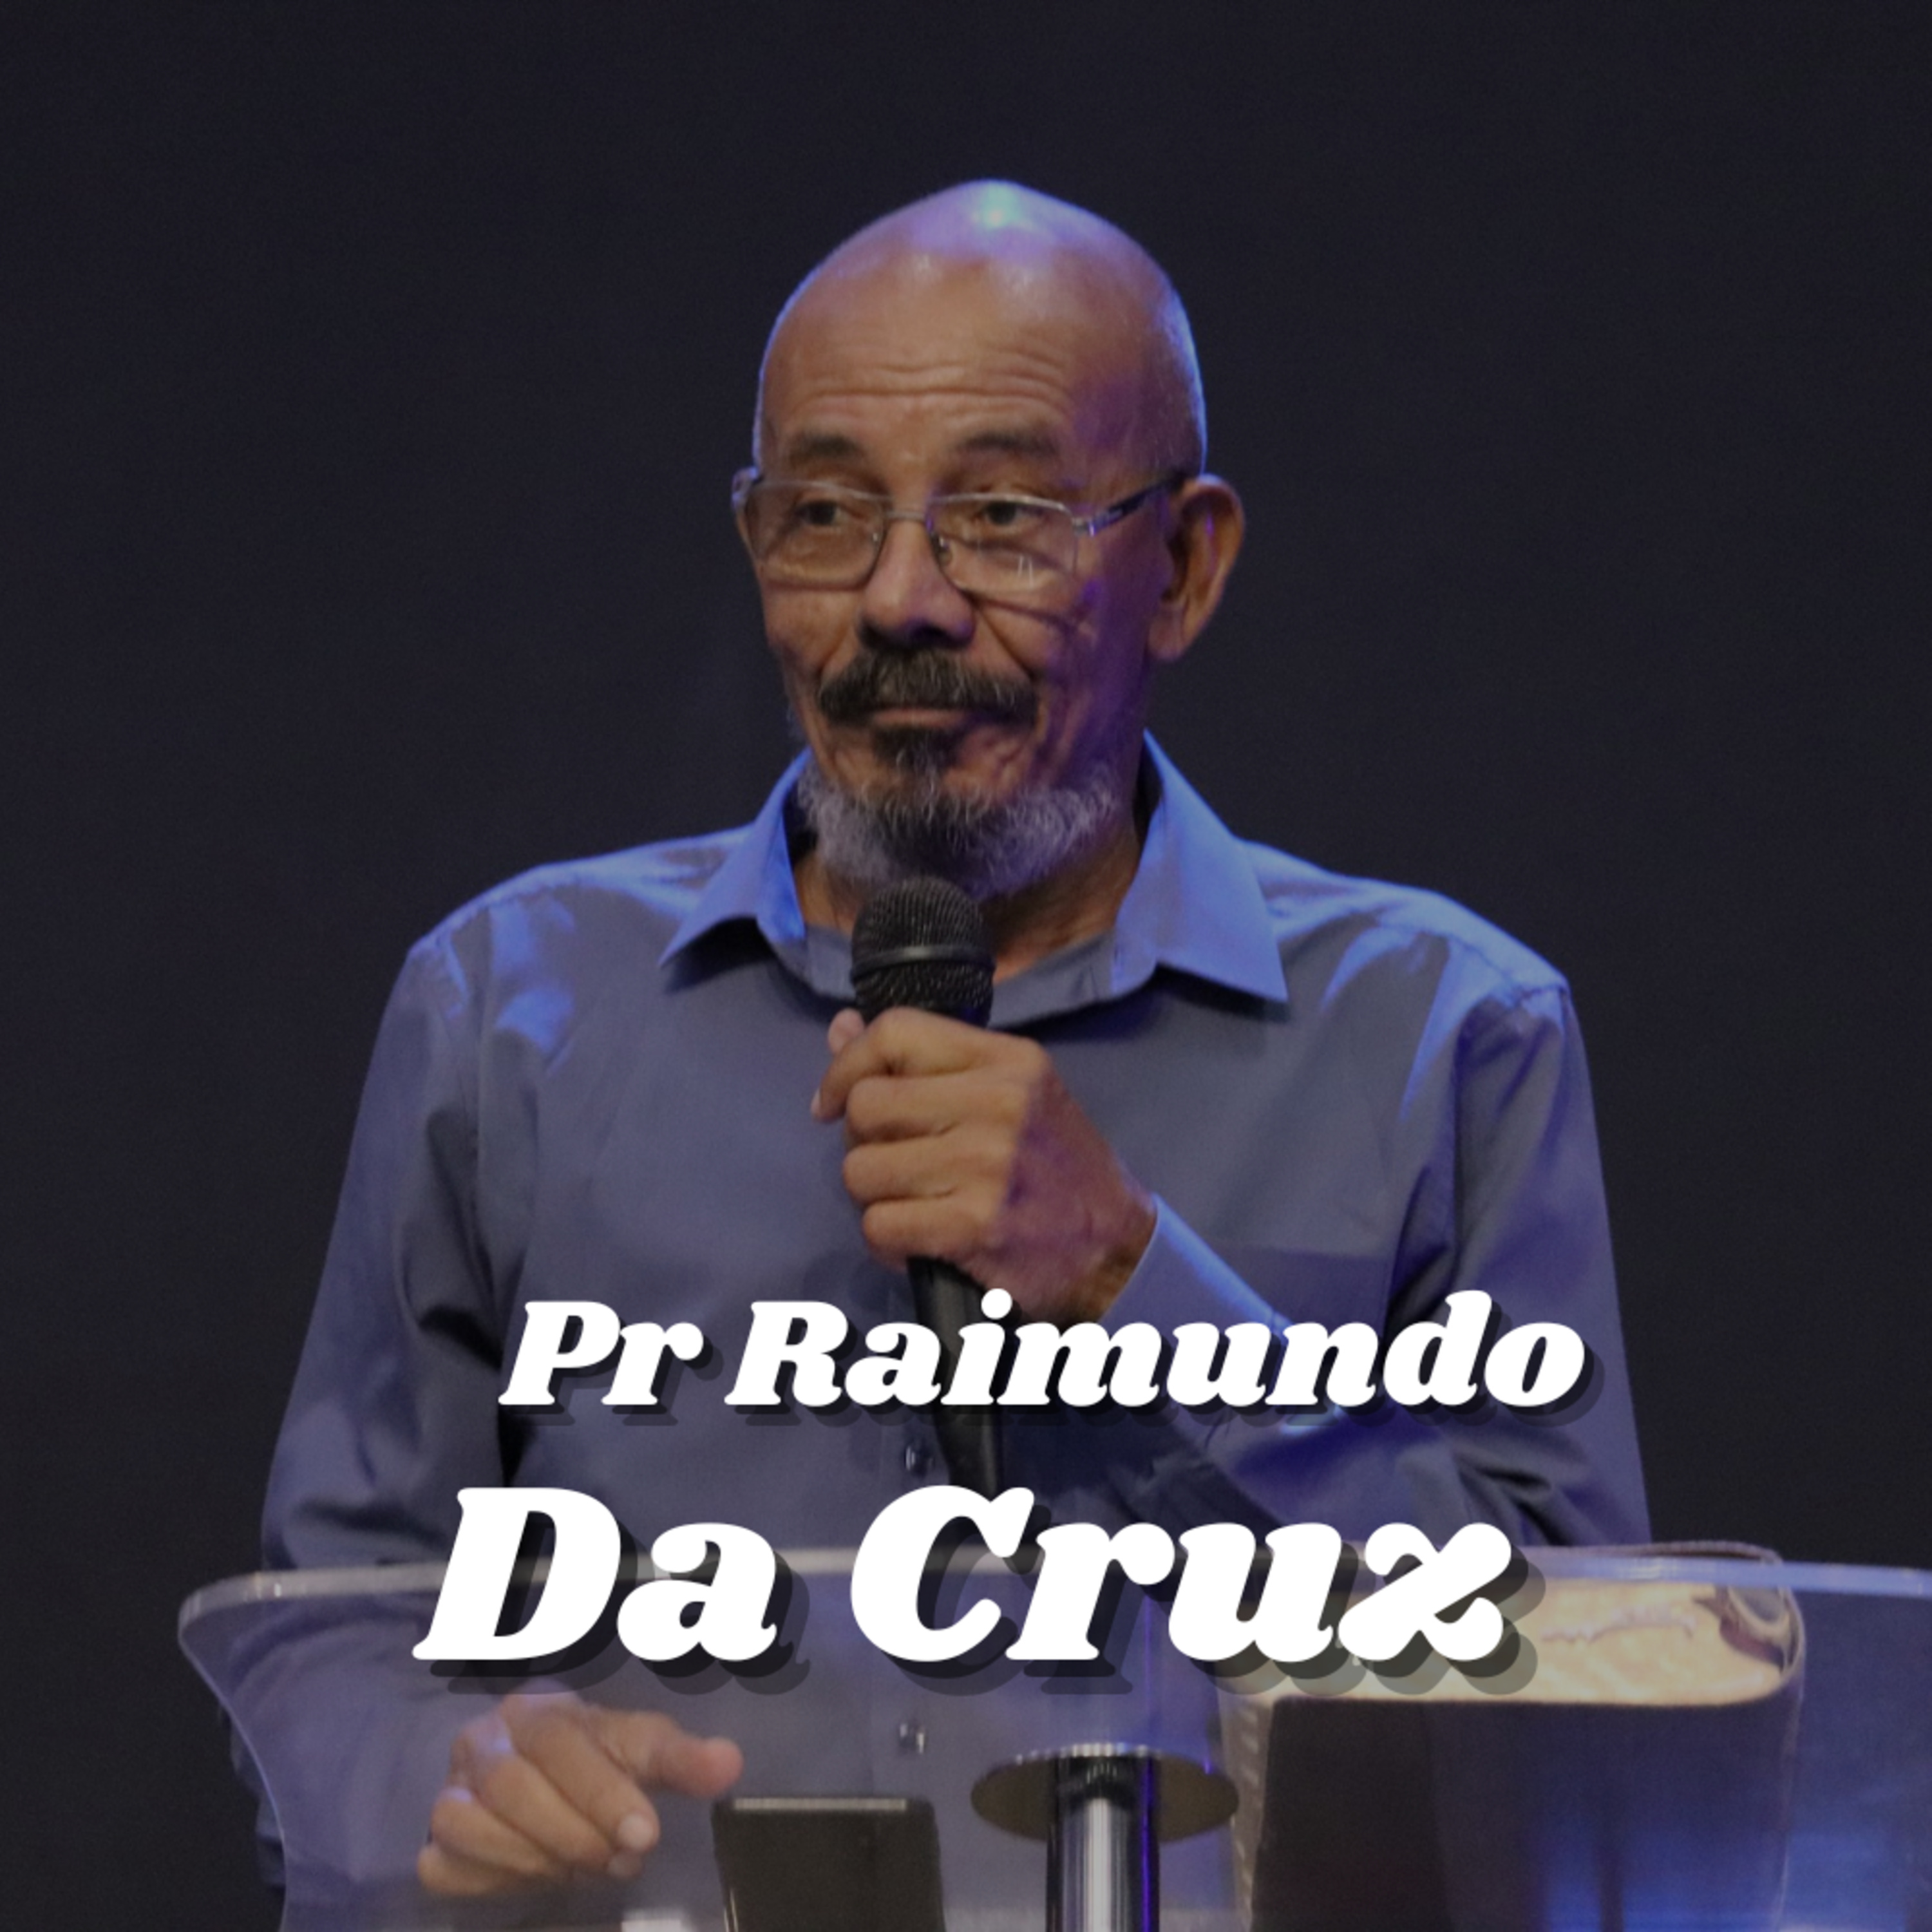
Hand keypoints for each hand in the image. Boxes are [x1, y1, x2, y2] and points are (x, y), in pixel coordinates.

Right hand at [418, 1692, 742, 1895]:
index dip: (602, 1793)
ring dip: (532, 1858)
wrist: (540, 1779)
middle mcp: (482, 1742)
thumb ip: (681, 1759)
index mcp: (536, 1710)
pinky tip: (534, 1879)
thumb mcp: (641, 1752)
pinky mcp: (434, 1842)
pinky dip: (488, 1881)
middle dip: (573, 1832)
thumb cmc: (595, 1762)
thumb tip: (729, 1764)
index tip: (645, 1835)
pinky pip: (441, 1867)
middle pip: (511, 1786)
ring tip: (584, 1869)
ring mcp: (450, 1791)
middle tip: (621, 1860)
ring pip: (466, 1825)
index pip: (561, 1744)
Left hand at [812, 1007, 1155, 1321]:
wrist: (1117, 1249)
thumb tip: (841, 1028)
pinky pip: (879, 1226)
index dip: (846, 1066)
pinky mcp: (972, 1226)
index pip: (896, 1032)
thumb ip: (928, 1062)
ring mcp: (985, 1165)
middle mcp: (998, 1103)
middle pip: (867, 1106)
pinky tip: (920, 1241)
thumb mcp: (1011, 1095)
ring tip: (917, 1203)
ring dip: (877, 1197)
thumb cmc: (1056, 1167)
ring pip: (861, 1171)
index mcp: (1008, 1061)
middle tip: (896, 1163)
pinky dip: (889, 1242)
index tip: (833, 1102)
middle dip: (863, 1141)